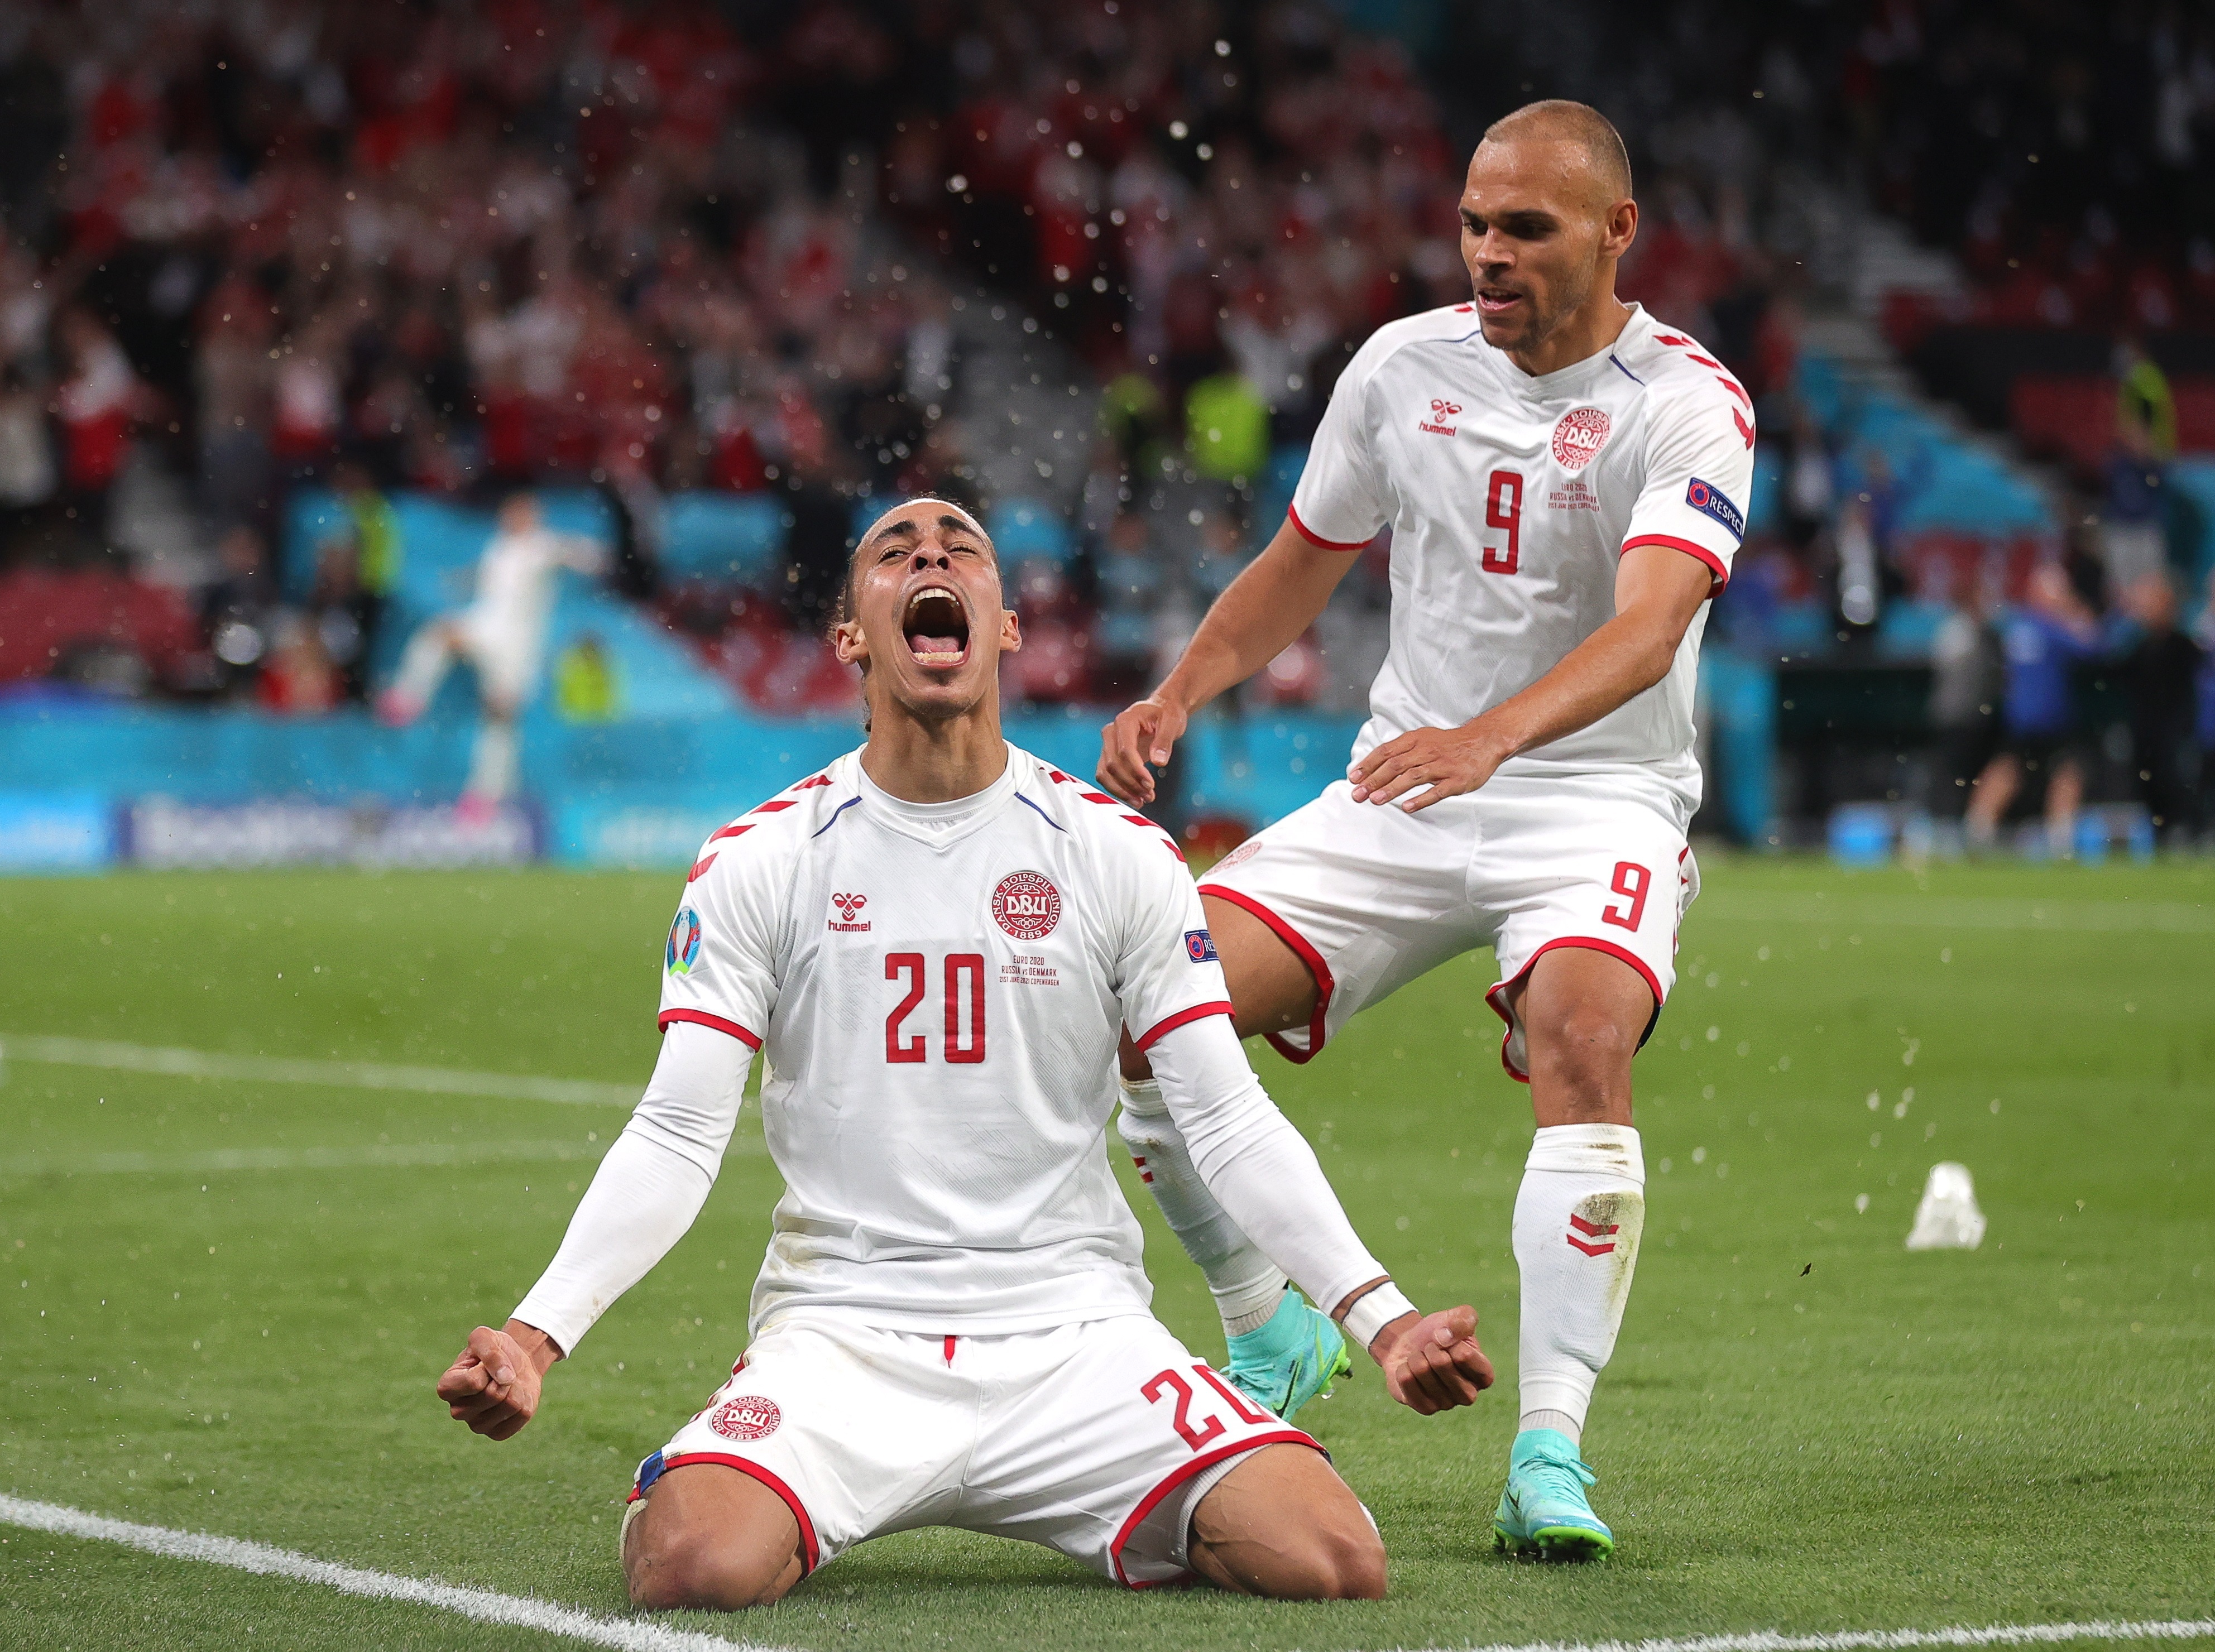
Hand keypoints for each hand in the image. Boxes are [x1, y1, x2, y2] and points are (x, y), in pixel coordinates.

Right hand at [436, 1320, 559, 1439]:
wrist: (517, 1362)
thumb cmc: (496, 1349)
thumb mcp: (486, 1337)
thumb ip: (490, 1351)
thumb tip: (505, 1378)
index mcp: (447, 1387)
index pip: (474, 1382)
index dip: (488, 1367)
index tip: (485, 1363)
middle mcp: (457, 1411)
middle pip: (493, 1395)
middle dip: (505, 1378)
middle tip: (500, 1373)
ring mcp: (477, 1425)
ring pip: (510, 1406)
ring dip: (517, 1387)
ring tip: (509, 1383)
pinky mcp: (497, 1433)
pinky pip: (522, 1415)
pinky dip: (526, 1400)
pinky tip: (516, 1395)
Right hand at [1098, 695, 1188, 806]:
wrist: (1160, 710)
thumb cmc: (1166, 713)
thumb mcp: (1172, 722)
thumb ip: (1165, 740)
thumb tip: (1158, 761)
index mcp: (1125, 721)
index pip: (1124, 750)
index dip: (1136, 770)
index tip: (1150, 784)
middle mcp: (1111, 732)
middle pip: (1113, 764)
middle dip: (1131, 783)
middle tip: (1150, 795)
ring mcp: (1107, 745)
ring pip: (1105, 773)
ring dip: (1122, 790)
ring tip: (1143, 800)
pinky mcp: (1109, 756)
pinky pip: (1106, 777)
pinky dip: (1118, 790)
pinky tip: (1135, 799)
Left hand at [1347, 723, 1510, 811]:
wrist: (1483, 741)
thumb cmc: (1448, 744)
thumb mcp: (1422, 740)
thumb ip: (1399, 752)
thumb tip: (1371, 768)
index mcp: (1416, 740)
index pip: (1386, 751)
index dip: (1368, 765)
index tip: (1354, 778)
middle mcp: (1427, 751)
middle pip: (1395, 765)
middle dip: (1373, 780)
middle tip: (1357, 795)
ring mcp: (1442, 766)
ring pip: (1413, 777)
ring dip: (1392, 789)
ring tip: (1375, 800)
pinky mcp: (1456, 780)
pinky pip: (1437, 790)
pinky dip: (1421, 799)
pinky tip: (1407, 807)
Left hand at [1371, 1305, 1493, 1414]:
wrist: (1410, 1345)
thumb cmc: (1438, 1333)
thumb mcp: (1457, 1317)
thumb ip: (1464, 1319)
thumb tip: (1445, 1337)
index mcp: (1484, 1374)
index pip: (1463, 1354)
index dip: (1450, 1341)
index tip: (1449, 1339)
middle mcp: (1469, 1394)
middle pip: (1441, 1363)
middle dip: (1431, 1348)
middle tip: (1431, 1349)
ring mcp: (1446, 1404)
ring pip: (1421, 1371)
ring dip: (1416, 1357)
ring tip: (1422, 1359)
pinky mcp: (1425, 1409)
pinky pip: (1406, 1382)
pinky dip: (1403, 1369)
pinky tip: (1411, 1371)